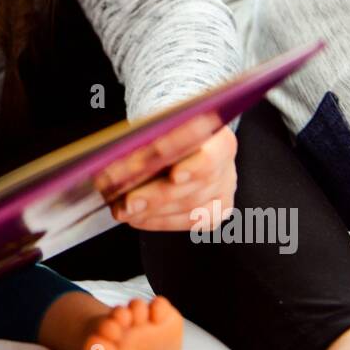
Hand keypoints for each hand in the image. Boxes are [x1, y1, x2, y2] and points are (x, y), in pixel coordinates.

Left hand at [96, 113, 238, 231]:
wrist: (175, 139)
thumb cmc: (165, 131)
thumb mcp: (157, 127)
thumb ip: (149, 142)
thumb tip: (126, 163)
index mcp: (219, 137)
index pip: (211, 155)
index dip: (193, 166)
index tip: (172, 175)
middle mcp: (226, 165)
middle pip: (196, 186)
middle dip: (158, 195)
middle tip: (128, 202)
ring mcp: (224, 190)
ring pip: (191, 208)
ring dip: (152, 212)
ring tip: (123, 210)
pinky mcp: (215, 211)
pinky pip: (188, 222)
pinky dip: (158, 221)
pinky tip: (137, 218)